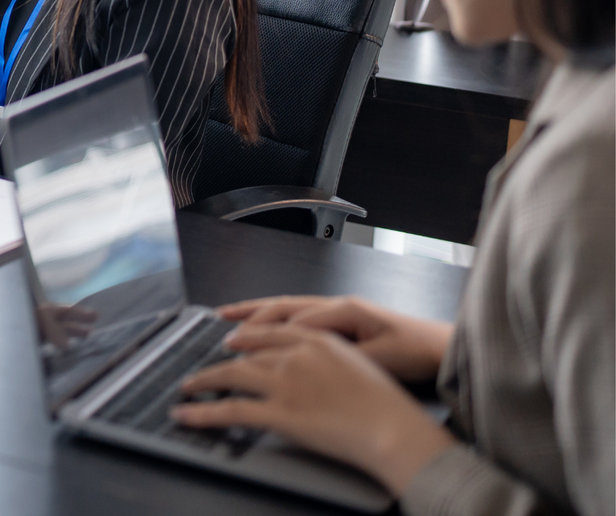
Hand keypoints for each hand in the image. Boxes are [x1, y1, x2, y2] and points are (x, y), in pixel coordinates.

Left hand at [174, 325, 454, 496]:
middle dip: (222, 358)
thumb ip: (327, 360)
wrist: (395, 428)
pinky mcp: (278, 411)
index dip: (247, 334)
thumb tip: (312, 368)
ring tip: (189, 386)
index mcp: (317, 340)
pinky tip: (187, 414)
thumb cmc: (386, 405)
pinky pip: (231, 410)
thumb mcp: (357, 365)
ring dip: (204, 381)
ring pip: (231, 374)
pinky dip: (203, 412)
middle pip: (247, 351)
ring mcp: (285, 381)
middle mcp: (296, 354)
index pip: (271, 330)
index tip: (233, 337)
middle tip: (206, 364)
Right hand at [217, 295, 451, 382]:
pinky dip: (274, 316)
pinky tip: (262, 323)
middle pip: (283, 307)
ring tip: (227, 316)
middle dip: (250, 317)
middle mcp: (336, 305)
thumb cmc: (416, 353)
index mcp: (344, 311)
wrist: (442, 349)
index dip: (264, 333)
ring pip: (287, 307)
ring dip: (256, 312)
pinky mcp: (341, 320)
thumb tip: (300, 348)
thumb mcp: (377, 358)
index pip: (292, 320)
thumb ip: (338, 352)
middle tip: (222, 329)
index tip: (238, 346)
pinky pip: (298, 314)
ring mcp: (337, 310)